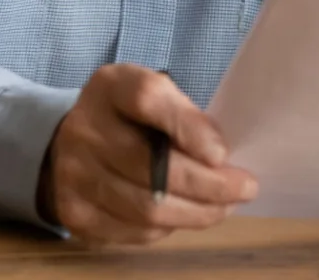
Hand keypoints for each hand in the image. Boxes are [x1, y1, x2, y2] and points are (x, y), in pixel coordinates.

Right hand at [38, 64, 257, 246]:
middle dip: (208, 185)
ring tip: (223, 207)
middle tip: (244, 189)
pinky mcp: (75, 213)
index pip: (148, 99)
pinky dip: (168, 227)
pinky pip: (133, 230)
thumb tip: (221, 159)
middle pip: (152, 166)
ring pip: (146, 208)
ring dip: (196, 213)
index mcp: (112, 86)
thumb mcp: (159, 95)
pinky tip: (186, 215)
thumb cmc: (132, 116)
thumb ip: (186, 116)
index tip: (223, 154)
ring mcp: (74, 175)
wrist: (74, 142)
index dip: (189, 127)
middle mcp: (84, 129)